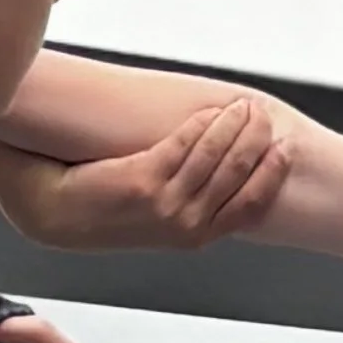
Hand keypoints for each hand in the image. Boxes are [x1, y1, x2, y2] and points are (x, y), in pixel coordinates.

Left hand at [29, 95, 289, 253]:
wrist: (56, 214)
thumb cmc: (106, 209)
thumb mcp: (159, 215)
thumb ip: (191, 197)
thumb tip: (221, 162)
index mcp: (195, 236)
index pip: (250, 206)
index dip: (271, 175)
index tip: (285, 148)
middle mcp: (184, 225)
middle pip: (237, 178)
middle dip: (257, 142)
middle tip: (264, 115)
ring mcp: (163, 205)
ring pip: (214, 160)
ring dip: (234, 128)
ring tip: (243, 106)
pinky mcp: (141, 182)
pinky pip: (183, 148)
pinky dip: (202, 126)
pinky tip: (211, 111)